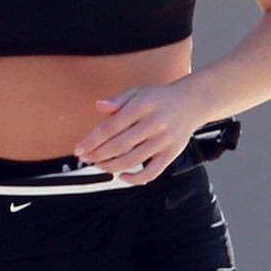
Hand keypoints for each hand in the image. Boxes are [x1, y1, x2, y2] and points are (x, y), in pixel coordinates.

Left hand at [72, 83, 200, 183]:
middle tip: (86, 158)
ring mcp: (163, 141)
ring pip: (132, 160)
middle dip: (97, 155)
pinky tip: (122, 175)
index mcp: (142, 106)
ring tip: (99, 165)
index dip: (91, 141)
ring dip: (111, 166)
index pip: (110, 127)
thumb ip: (118, 100)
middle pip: (119, 146)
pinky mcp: (171, 154)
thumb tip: (99, 106)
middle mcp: (154, 123)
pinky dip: (134, 178)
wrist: (191, 103)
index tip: (79, 149)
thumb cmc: (160, 99)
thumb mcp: (138, 92)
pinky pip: (151, 172)